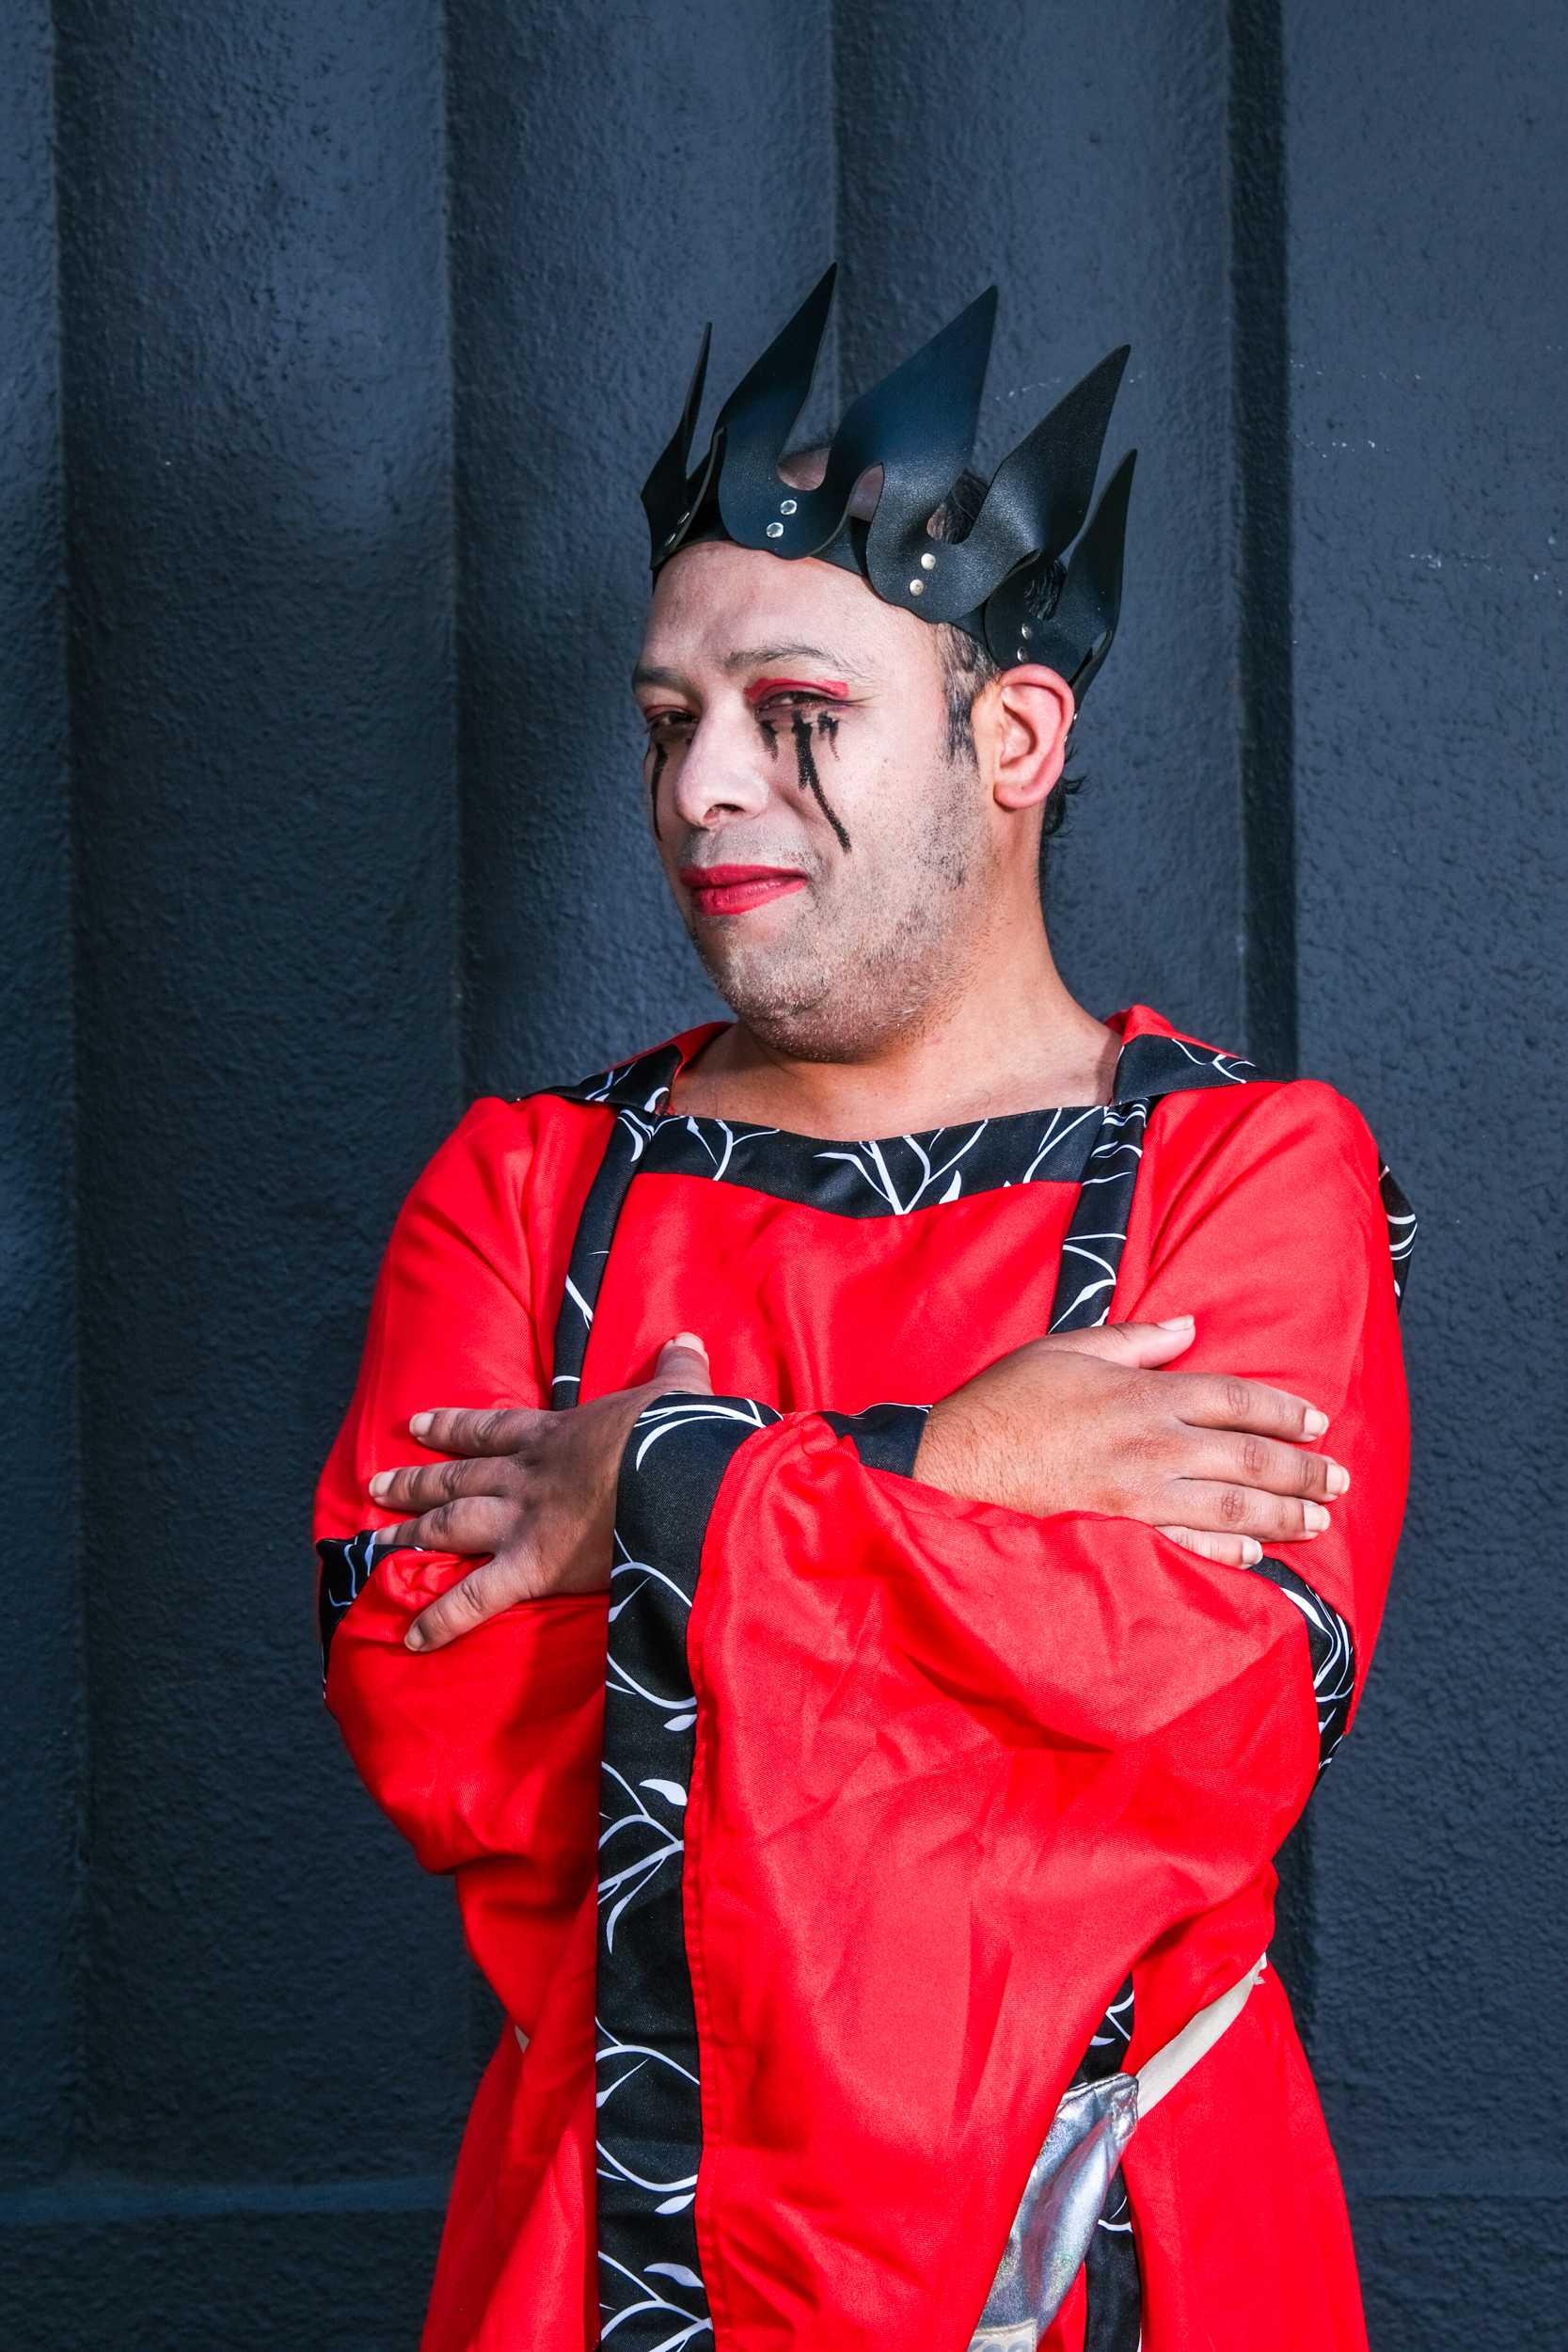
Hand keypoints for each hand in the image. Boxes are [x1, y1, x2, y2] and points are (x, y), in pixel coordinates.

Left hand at [367, 1333, 712, 1651]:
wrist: (676, 1473)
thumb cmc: (676, 1436)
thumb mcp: (677, 1395)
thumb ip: (677, 1370)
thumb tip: (689, 1339)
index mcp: (555, 1435)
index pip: (489, 1429)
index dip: (451, 1428)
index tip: (417, 1425)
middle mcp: (525, 1476)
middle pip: (457, 1477)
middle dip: (415, 1482)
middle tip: (375, 1486)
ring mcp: (522, 1521)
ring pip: (449, 1525)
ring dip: (408, 1534)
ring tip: (373, 1542)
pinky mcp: (532, 1566)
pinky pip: (476, 1597)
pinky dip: (441, 1618)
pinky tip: (411, 1637)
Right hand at [914, 1315, 1347, 1565]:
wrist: (953, 1462)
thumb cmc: (1005, 1402)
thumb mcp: (1066, 1349)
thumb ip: (1135, 1340)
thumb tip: (1188, 1327)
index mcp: (1145, 1393)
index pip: (1236, 1398)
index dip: (1283, 1410)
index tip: (1316, 1422)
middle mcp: (1154, 1445)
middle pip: (1249, 1457)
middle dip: (1302, 1470)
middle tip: (1338, 1481)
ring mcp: (1140, 1496)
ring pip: (1232, 1507)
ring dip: (1282, 1515)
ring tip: (1317, 1522)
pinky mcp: (1121, 1533)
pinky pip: (1189, 1546)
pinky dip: (1228, 1552)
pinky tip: (1255, 1557)